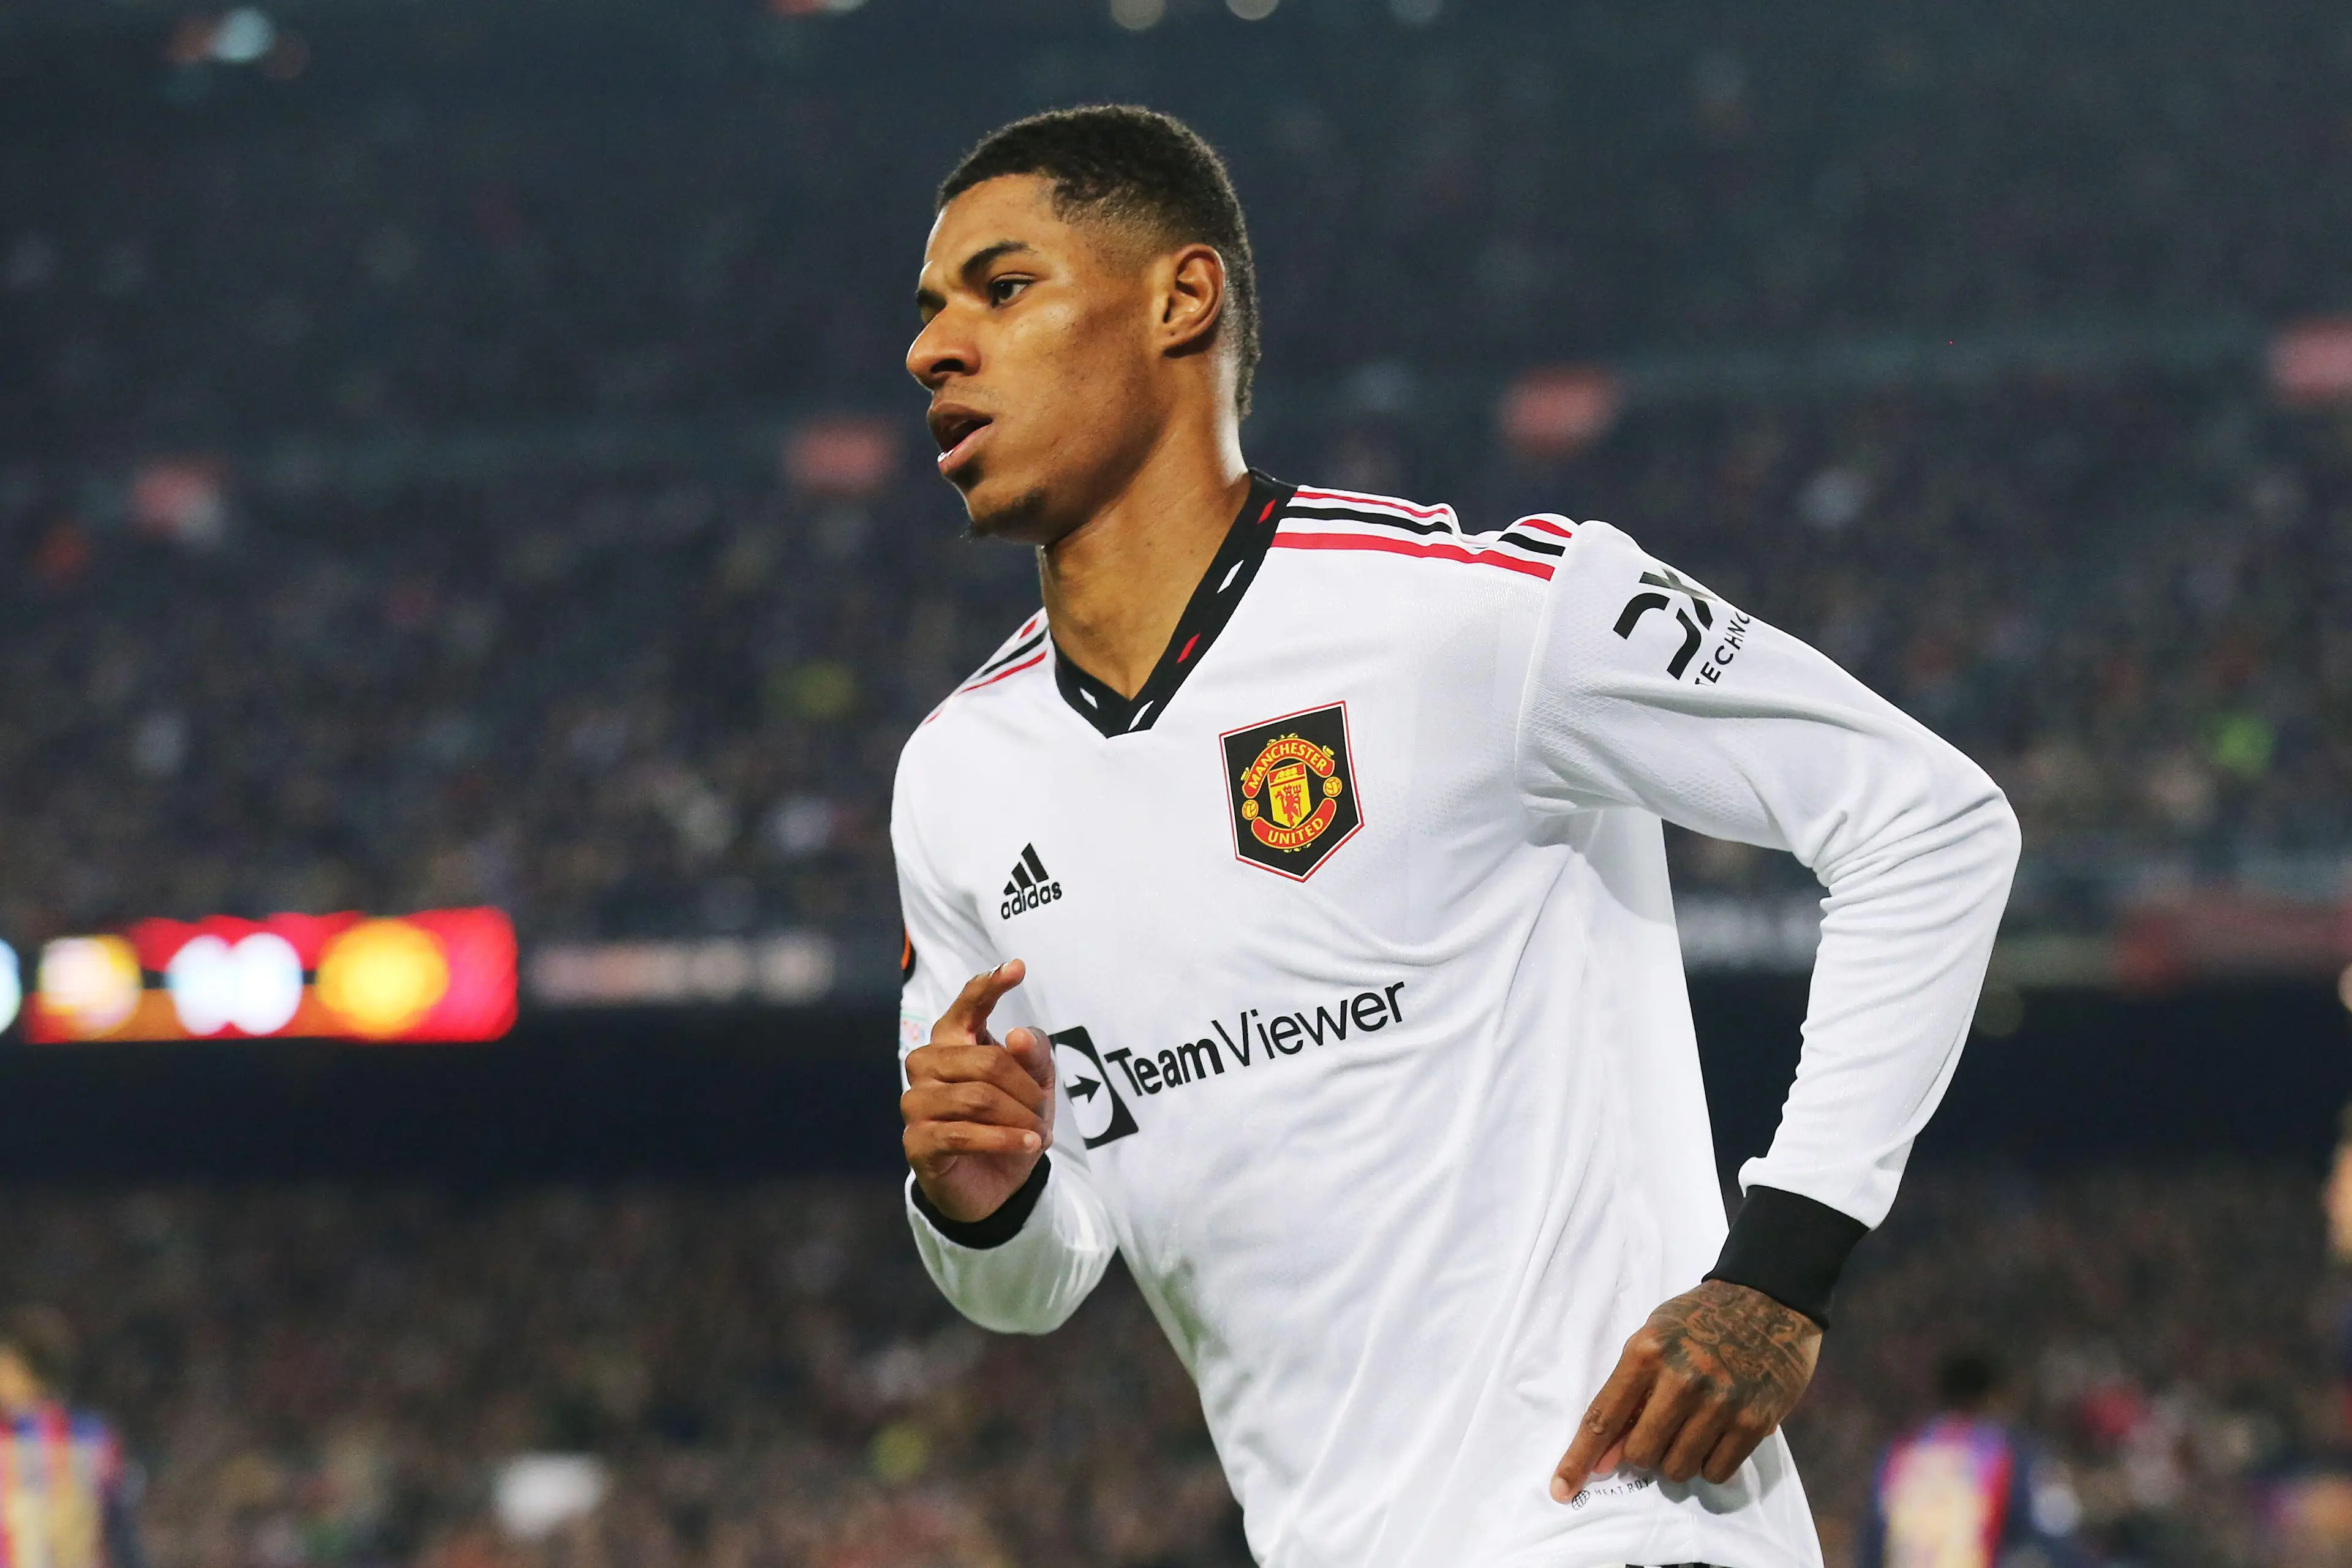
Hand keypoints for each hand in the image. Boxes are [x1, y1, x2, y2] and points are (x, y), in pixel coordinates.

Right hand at [901, 960, 1054, 1222]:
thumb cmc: (1010, 1121)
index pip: (968, 1005)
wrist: (996, 1183)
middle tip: (1045, 1111)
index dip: (990, 985)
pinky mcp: (917, 1141)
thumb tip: (1016, 1035)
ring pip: (977, 1098)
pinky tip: (1029, 1144)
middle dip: (1026, 1088)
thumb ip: (1032, 1054)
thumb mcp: (1035, 1084)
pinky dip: (1004, 1139)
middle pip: (986, 1061)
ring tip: (1039, 1134)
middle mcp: (927, 1064)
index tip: (1018, 968)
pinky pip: (963, 1133)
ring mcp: (916, 1102)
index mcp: (953, 1039)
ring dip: (1019, 1118)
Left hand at [1551, 1278, 1820, 1500]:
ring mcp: (1720, 1402)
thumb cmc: (1699, 1320)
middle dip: (1642, 1451)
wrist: (1767, 1299)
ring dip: (1677, 1459)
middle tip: (1659, 1430)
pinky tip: (1716, 1436)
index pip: (1603, 1417)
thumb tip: (1605, 1458)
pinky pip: (1716, 1472)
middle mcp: (1681, 1378)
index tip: (1561, 1490)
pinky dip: (1709, 1464)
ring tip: (1691, 1428)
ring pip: (1678, 1468)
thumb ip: (1628, 1395)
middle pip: (1640, 1452)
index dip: (1579, 1458)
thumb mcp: (1654, 1341)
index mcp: (1646, 1352)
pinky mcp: (1755, 1421)